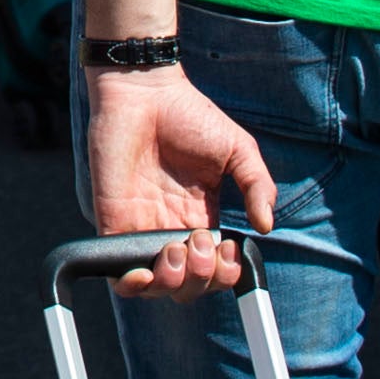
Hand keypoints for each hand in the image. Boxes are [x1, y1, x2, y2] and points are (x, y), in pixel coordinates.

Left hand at [80, 62, 270, 293]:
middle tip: (200, 239)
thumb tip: (266, 227)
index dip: (225, 273)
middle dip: (201, 277)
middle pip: (189, 286)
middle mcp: (172, 230)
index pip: (215, 269)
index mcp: (201, 218)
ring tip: (178, 248)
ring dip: (174, 282)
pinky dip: (131, 286)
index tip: (228, 247)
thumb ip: (257, 186)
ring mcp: (141, 229)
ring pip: (158, 287)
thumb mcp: (238, 150)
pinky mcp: (113, 223)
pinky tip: (144, 273)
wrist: (143, 91)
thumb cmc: (190, 115)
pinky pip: (118, 274)